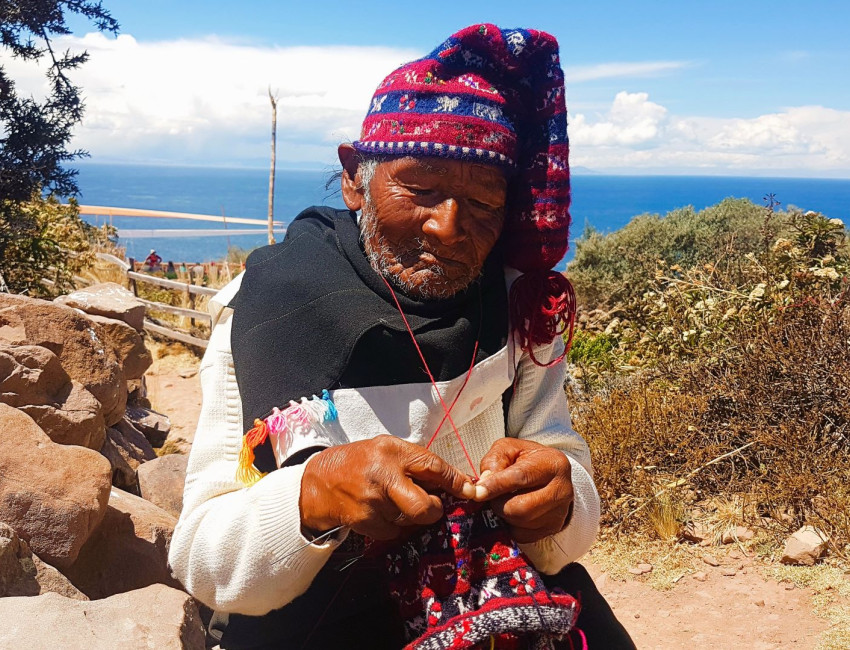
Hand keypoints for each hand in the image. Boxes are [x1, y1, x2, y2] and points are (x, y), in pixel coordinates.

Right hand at [300, 435, 475, 539]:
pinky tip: (378, 511)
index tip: (470, 491)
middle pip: (425, 506)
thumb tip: (452, 481)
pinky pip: (393, 531)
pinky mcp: (364, 521)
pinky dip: (391, 526)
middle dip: (433, 510)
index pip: (432, 466)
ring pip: (410, 521)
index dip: (454, 481)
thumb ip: (414, 463)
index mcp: (392, 451)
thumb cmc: (357, 463)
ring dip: (408, 516)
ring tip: (391, 501)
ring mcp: (373, 501)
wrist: (317, 482)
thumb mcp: (385, 450)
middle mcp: (383, 475)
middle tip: (430, 505)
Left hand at [474, 438, 572, 543]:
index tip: (477, 493)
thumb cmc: (527, 460)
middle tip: (491, 496)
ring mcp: (559, 512)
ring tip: (503, 500)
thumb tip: (484, 482)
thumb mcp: (510, 449)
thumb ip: (495, 460)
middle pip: (521, 507)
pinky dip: (510, 525)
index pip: (521, 477)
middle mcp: (562, 490)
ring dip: (503, 514)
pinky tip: (511, 511)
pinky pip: (522, 535)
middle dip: (498, 503)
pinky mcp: (553, 528)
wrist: (552, 476)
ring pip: (520, 522)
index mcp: (553, 464)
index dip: (496, 486)